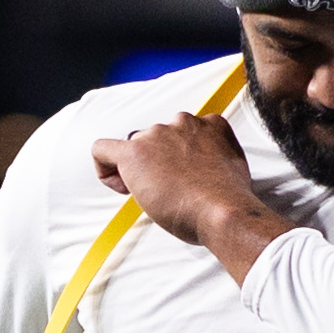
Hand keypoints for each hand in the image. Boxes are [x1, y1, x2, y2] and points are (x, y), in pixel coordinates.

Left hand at [92, 115, 299, 279]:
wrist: (223, 210)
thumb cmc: (230, 199)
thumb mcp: (231, 167)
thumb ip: (216, 158)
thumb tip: (204, 171)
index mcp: (209, 124)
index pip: (184, 132)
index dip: (177, 156)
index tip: (182, 177)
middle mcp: (182, 122)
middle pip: (157, 138)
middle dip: (158, 162)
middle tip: (169, 191)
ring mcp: (157, 134)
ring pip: (134, 146)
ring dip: (139, 169)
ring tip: (153, 196)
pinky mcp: (134, 152)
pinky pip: (102, 149)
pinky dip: (105, 168)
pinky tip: (122, 187)